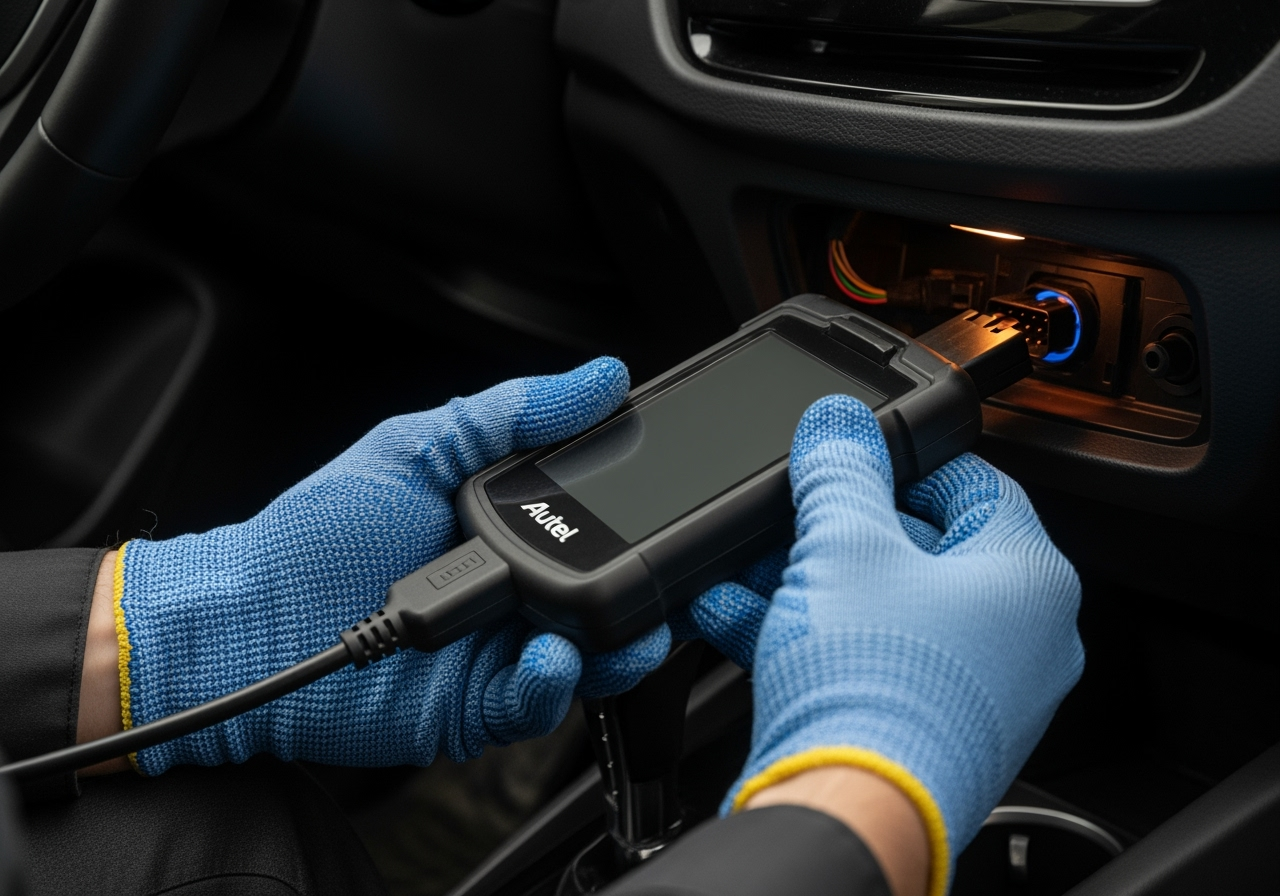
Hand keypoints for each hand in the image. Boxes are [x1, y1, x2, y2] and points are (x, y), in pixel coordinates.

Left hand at [111, 359, 682, 774]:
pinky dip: (556, 685)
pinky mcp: (481, 708)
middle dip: (650, 594)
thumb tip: (600, 376)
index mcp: (511, 526)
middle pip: (609, 594)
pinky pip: (540, 703)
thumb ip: (511, 414)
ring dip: (618, 644)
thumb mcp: (418, 447)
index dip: (644, 520)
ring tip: (620, 628)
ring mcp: (502, 651)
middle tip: (673, 584)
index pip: (600, 522)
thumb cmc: (318, 533)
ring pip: (592, 656)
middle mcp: (516, 589)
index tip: (678, 506)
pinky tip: (550, 657)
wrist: (246, 618)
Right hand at [726, 395, 1083, 895]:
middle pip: (920, 550)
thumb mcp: (842, 545)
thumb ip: (840, 468)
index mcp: (1027, 581)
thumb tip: (839, 423)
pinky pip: (866, 660)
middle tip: (788, 515)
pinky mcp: (921, 732)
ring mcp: (972, 694)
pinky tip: (739, 617)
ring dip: (808, 582)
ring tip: (744, 568)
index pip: (976, 485)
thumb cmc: (874, 693)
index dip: (906, 460)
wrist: (846, 816)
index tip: (857, 452)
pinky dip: (809, 634)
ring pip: (882, 608)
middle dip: (834, 529)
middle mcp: (1016, 641)